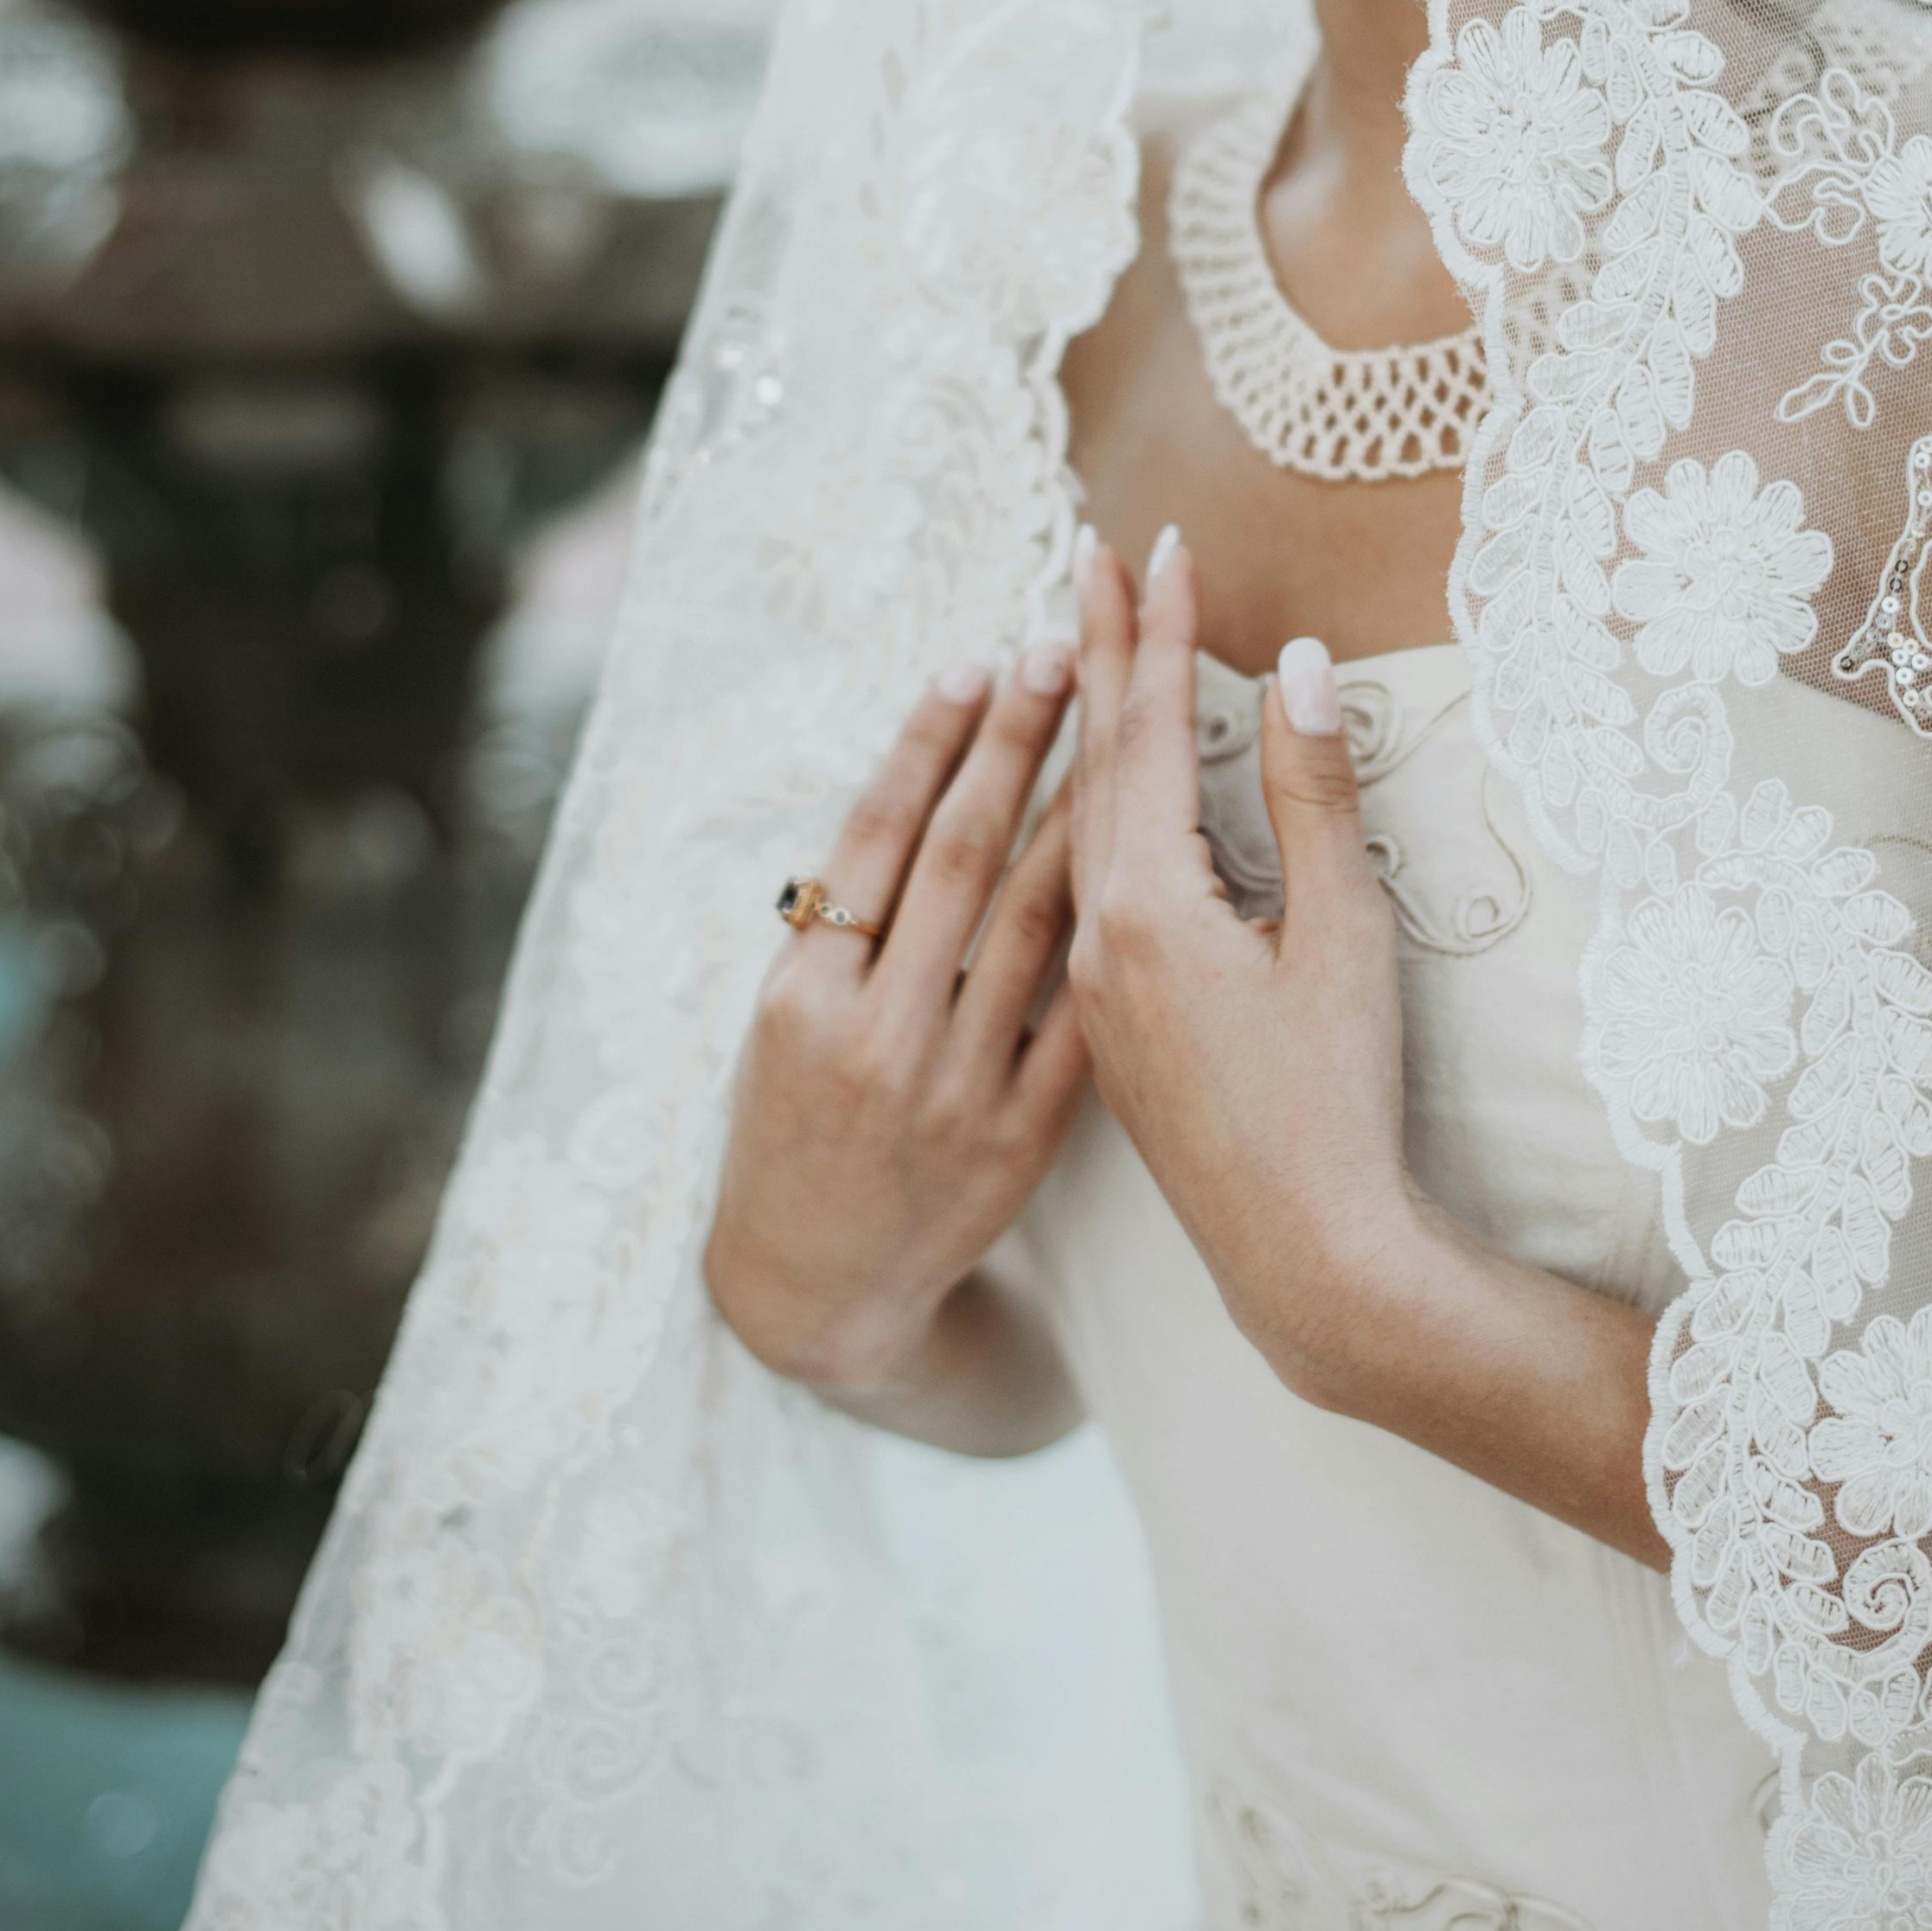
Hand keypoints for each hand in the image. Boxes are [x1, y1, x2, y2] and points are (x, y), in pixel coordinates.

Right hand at [707, 645, 1089, 1407]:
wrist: (819, 1288)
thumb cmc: (793, 1129)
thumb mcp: (781, 1023)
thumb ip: (838, 922)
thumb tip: (913, 788)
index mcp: (801, 999)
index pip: (874, 838)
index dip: (927, 740)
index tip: (977, 656)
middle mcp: (873, 1036)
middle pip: (957, 857)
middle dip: (1012, 742)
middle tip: (1061, 642)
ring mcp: (951, 1088)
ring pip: (1030, 921)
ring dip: (1075, 809)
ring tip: (1115, 720)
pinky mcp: (1018, 1139)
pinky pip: (1079, 1016)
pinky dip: (1112, 934)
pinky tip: (1150, 861)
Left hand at [1066, 528, 1425, 1400]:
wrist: (1304, 1254)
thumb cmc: (1339, 1100)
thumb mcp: (1345, 935)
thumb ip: (1319, 795)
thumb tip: (1301, 665)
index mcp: (1149, 903)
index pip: (1152, 730)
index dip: (1161, 630)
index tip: (1160, 543)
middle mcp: (1101, 934)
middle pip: (1096, 761)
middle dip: (1100, 650)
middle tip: (1092, 555)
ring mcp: (1095, 984)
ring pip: (1077, 825)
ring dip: (1084, 727)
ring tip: (1077, 645)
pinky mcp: (1107, 1025)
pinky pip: (1079, 885)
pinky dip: (1086, 812)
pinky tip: (1090, 797)